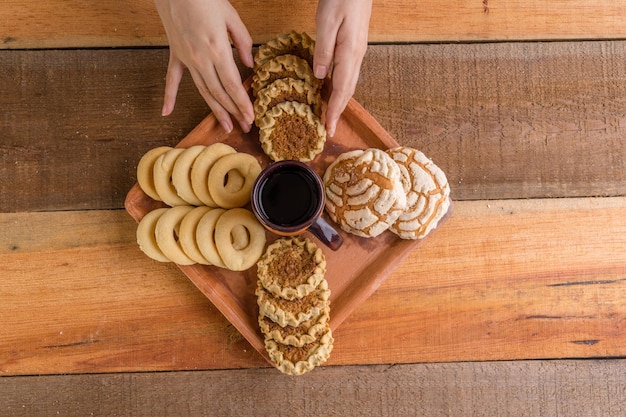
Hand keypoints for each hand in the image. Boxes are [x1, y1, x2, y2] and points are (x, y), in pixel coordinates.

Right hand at [155, 0, 254, 132]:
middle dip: (233, 112)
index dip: (242, 104)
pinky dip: (169, 96)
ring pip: (203, 91)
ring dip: (215, 110)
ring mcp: (187, 59)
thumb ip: (243, 42)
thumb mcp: (232, 17)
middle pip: (219, 93)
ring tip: (225, 126)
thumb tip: (249, 64)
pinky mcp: (176, 54)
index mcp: (217, 50)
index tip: (250, 117)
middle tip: (245, 126)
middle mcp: (201, 59)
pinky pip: (173, 79)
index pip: (232, 85)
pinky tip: (166, 112)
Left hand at [314, 0, 371, 136]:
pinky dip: (340, 88)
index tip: (328, 128)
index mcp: (349, 53)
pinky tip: (331, 91)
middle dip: (337, 111)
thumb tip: (320, 77)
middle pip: (347, 91)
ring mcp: (357, 52)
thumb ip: (323, 51)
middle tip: (328, 130)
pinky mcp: (354, 47)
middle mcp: (356, 56)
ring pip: (348, 84)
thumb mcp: (327, 23)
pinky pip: (347, 74)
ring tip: (329, 116)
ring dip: (339, 101)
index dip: (334, 110)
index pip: (341, 90)